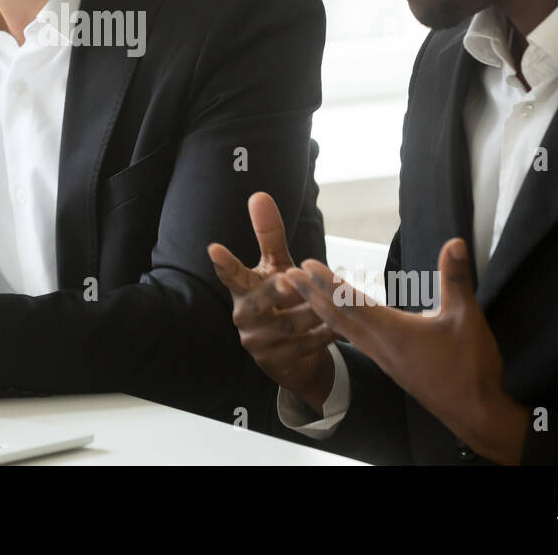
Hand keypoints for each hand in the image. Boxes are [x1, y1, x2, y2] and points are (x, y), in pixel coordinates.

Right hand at [208, 192, 340, 411]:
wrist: (290, 355)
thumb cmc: (280, 300)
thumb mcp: (276, 267)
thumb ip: (268, 234)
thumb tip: (259, 194)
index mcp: (243, 291)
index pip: (231, 274)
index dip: (224, 262)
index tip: (213, 247)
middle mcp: (245, 316)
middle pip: (261, 301)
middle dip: (276, 290)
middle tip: (289, 277)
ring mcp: (260, 343)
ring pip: (293, 324)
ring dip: (315, 310)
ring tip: (334, 298)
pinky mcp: (280, 363)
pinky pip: (310, 344)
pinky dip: (328, 333)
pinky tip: (344, 324)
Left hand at [293, 237, 529, 463]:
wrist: (474, 413)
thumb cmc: (469, 367)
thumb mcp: (467, 318)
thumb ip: (456, 280)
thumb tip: (454, 243)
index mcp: (391, 332)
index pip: (350, 302)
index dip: (326, 282)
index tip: (305, 266)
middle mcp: (378, 345)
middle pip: (335, 316)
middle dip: (310, 294)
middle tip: (286, 276)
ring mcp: (382, 358)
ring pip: (342, 330)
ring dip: (320, 309)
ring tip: (304, 294)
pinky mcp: (390, 366)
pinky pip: (354, 341)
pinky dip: (338, 325)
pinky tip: (339, 322)